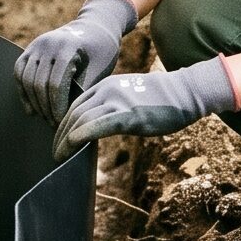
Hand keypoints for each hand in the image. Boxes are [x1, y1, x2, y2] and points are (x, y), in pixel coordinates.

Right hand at [15, 0, 136, 122]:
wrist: (96, 26)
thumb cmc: (102, 52)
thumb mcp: (99, 70)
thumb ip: (82, 90)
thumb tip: (68, 118)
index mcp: (67, 47)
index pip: (56, 84)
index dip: (57, 107)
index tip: (62, 122)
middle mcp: (48, 43)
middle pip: (39, 84)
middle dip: (46, 108)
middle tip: (53, 125)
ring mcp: (37, 44)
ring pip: (26, 79)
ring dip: (34, 103)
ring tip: (45, 118)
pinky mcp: (30, 48)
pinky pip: (19, 71)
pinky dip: (23, 91)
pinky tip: (32, 109)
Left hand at [52, 58, 237, 161]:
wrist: (186, 92)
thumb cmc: (162, 98)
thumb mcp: (131, 96)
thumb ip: (113, 107)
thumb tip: (101, 125)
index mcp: (106, 85)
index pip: (75, 104)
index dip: (62, 123)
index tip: (58, 139)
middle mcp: (108, 90)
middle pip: (73, 113)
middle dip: (59, 134)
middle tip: (54, 152)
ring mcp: (118, 101)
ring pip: (81, 119)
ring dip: (65, 139)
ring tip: (58, 156)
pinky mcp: (129, 114)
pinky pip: (99, 124)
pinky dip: (81, 134)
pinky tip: (72, 144)